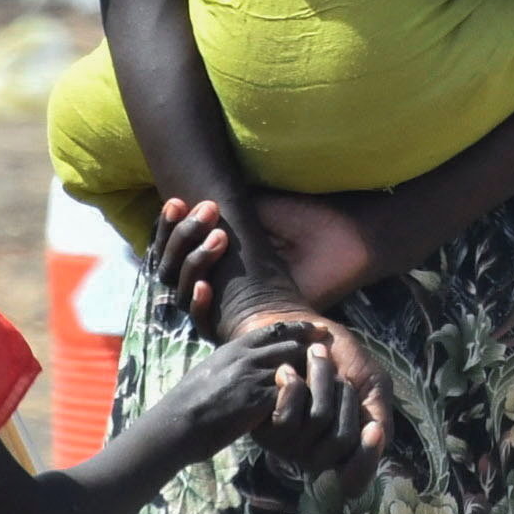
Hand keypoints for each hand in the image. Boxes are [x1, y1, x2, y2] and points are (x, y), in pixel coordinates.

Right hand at [154, 194, 386, 327]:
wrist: (346, 242)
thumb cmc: (308, 221)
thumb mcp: (259, 207)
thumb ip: (224, 205)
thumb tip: (187, 188)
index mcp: (216, 250)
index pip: (173, 244)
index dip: (167, 228)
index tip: (175, 203)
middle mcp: (215, 277)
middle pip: (169, 268)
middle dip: (179, 240)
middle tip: (203, 213)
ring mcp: (226, 302)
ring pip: (181, 292)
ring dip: (192, 263)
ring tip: (218, 238)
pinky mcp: (243, 325)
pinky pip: (205, 324)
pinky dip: (199, 304)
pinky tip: (204, 285)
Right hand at [154, 319, 325, 459]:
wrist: (176, 425)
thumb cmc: (188, 404)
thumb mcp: (209, 371)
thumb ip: (231, 363)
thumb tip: (243, 363)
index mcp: (234, 349)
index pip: (274, 330)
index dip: (298, 328)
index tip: (316, 328)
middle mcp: (245, 358)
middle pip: (290, 345)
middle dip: (311, 350)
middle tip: (332, 354)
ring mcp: (252, 378)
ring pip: (295, 367)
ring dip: (312, 375)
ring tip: (330, 381)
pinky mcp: (258, 401)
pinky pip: (291, 394)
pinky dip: (304, 397)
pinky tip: (315, 404)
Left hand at [246, 313, 392, 494]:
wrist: (296, 331)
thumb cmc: (339, 357)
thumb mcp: (370, 382)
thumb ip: (378, 412)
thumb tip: (377, 436)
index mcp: (346, 450)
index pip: (355, 481)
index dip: (365, 459)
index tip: (373, 429)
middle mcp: (317, 455)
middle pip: (342, 442)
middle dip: (346, 397)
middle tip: (341, 375)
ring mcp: (290, 446)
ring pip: (318, 421)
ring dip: (322, 381)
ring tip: (315, 361)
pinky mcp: (264, 430)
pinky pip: (287, 416)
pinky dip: (296, 384)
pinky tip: (288, 370)